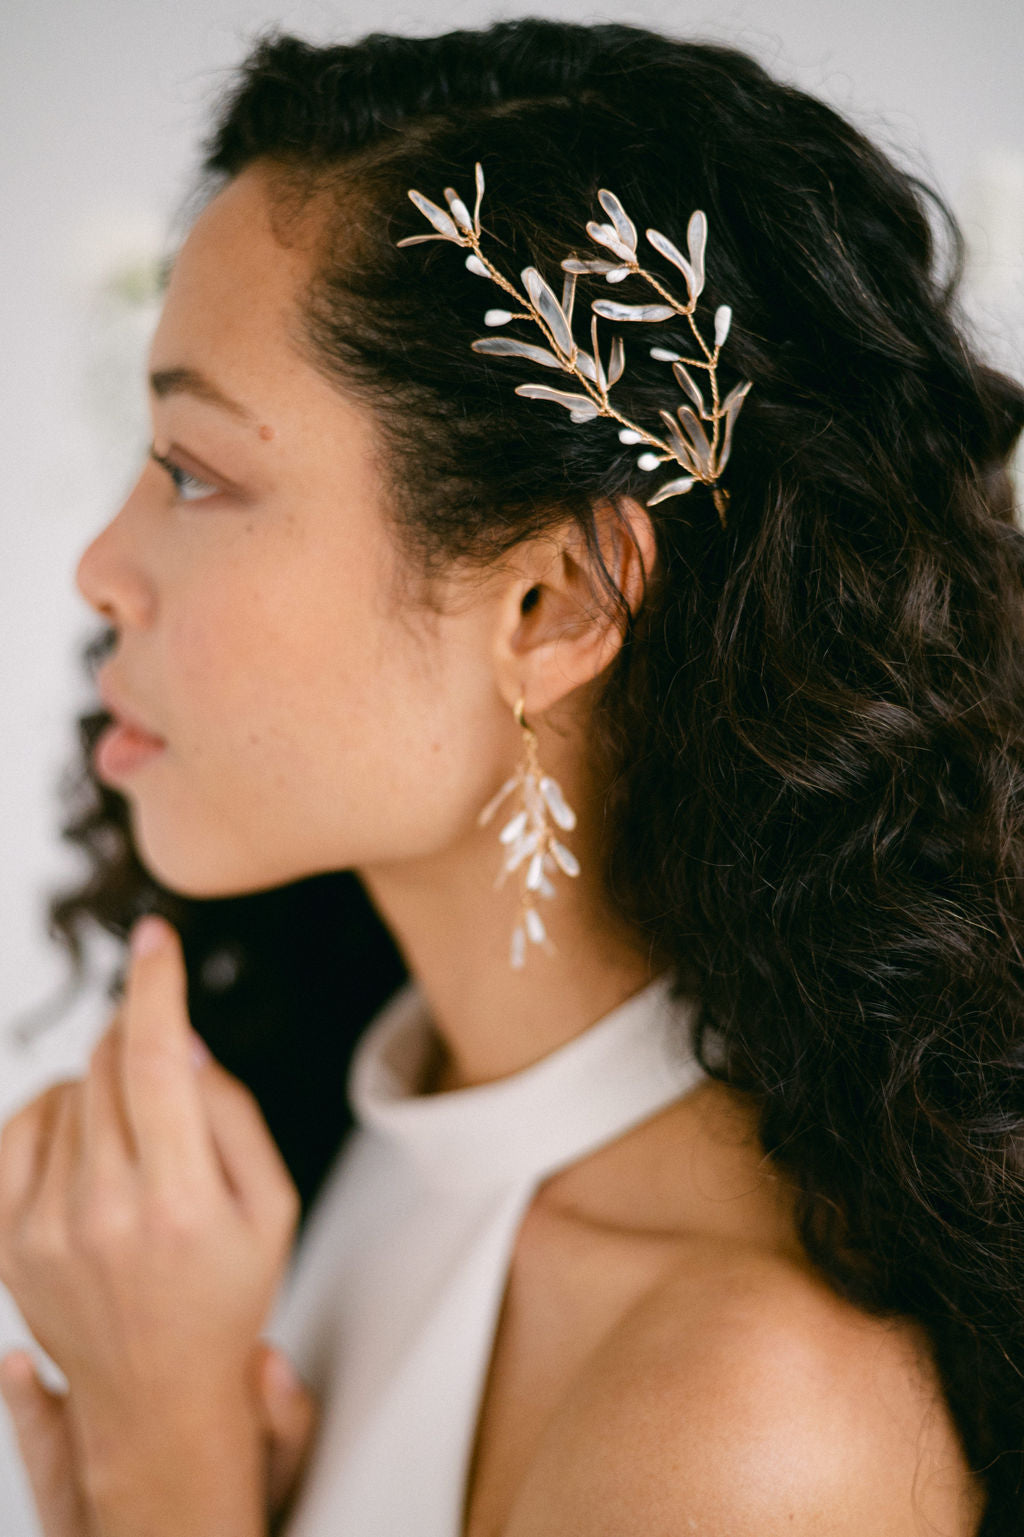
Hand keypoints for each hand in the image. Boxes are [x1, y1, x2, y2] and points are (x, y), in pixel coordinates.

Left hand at [0, 915, 301, 1527]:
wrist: (152, 1396)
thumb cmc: (224, 1293)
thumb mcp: (272, 1205)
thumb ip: (232, 1113)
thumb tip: (183, 1042)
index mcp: (182, 1204)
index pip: (157, 1061)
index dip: (154, 984)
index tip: (153, 937)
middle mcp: (104, 1214)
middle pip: (109, 1064)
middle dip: (139, 1034)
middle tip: (163, 1059)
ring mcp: (44, 1229)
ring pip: (69, 1090)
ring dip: (104, 1083)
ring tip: (136, 1139)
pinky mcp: (6, 1238)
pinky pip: (22, 1127)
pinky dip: (57, 1112)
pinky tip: (87, 1140)